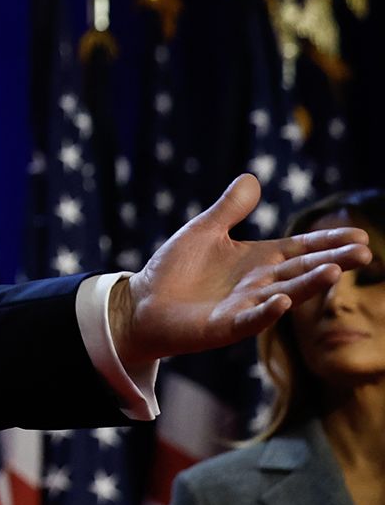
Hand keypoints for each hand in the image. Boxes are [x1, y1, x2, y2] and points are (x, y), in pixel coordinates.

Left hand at [114, 174, 373, 367]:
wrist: (141, 303)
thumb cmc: (175, 269)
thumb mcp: (204, 231)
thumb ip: (229, 208)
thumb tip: (252, 177)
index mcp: (258, 260)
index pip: (301, 248)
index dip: (328, 242)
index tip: (359, 234)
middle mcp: (259, 284)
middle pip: (302, 271)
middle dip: (333, 262)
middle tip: (365, 254)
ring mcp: (245, 307)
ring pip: (285, 294)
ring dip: (308, 285)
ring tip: (333, 272)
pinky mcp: (225, 327)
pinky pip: (250, 319)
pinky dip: (267, 311)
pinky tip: (283, 301)